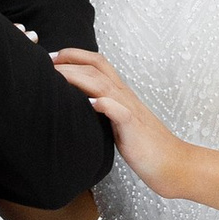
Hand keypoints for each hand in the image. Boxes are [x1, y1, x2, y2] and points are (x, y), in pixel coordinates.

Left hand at [48, 48, 195, 198]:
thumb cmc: (145, 146)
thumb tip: (79, 105)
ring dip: (79, 77)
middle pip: (97, 67)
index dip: (74, 56)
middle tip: (47, 62)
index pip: (97, 64)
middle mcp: (124, 96)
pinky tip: (91, 103)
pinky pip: (120, 112)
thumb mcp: (118, 122)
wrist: (172, 163)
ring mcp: (130, 110)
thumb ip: (103, 110)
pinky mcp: (133, 128)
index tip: (51, 58)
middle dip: (70, 60)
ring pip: (104, 84)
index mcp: (120, 94)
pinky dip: (105, 105)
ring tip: (58, 76)